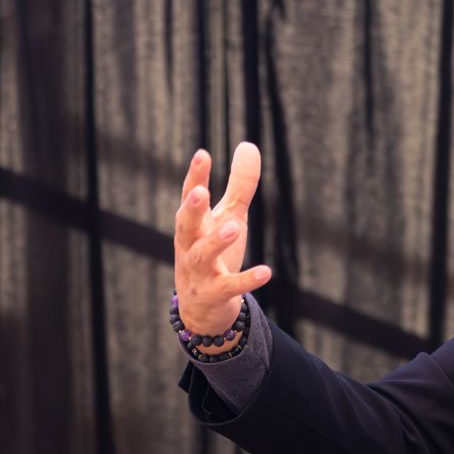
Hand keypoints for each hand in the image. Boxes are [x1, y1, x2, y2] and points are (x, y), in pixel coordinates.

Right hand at [173, 142, 272, 340]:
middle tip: (200, 192)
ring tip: (233, 226)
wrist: (203, 308)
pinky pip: (229, 287)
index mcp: (193, 224)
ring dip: (216, 241)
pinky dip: (246, 280)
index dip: (195, 176)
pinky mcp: (215, 294)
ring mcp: (199, 271)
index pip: (190, 196)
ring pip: (203, 255)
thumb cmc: (215, 253)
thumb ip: (239, 184)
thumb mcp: (229, 216)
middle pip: (186, 225)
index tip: (202, 155)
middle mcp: (190, 245)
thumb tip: (248, 144)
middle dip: (191, 209)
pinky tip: (266, 271)